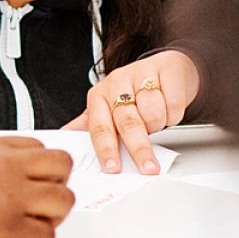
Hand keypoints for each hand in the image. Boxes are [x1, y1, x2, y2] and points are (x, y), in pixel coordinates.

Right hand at [0, 137, 74, 237]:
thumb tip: (12, 170)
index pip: (39, 147)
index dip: (42, 166)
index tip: (38, 177)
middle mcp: (9, 169)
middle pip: (61, 166)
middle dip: (59, 182)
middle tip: (47, 197)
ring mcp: (15, 199)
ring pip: (63, 200)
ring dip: (53, 213)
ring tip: (37, 220)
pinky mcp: (14, 230)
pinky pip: (47, 234)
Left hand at [64, 50, 199, 174]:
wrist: (166, 68)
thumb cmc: (134, 94)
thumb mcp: (108, 110)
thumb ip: (89, 127)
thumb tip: (64, 141)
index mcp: (98, 96)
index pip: (99, 127)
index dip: (106, 149)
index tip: (113, 169)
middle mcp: (117, 83)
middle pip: (128, 123)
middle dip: (139, 149)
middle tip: (148, 167)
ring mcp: (141, 74)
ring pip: (153, 114)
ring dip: (158, 124)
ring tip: (156, 120)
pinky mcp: (166, 70)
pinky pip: (173, 104)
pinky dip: (174, 113)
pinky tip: (168, 107)